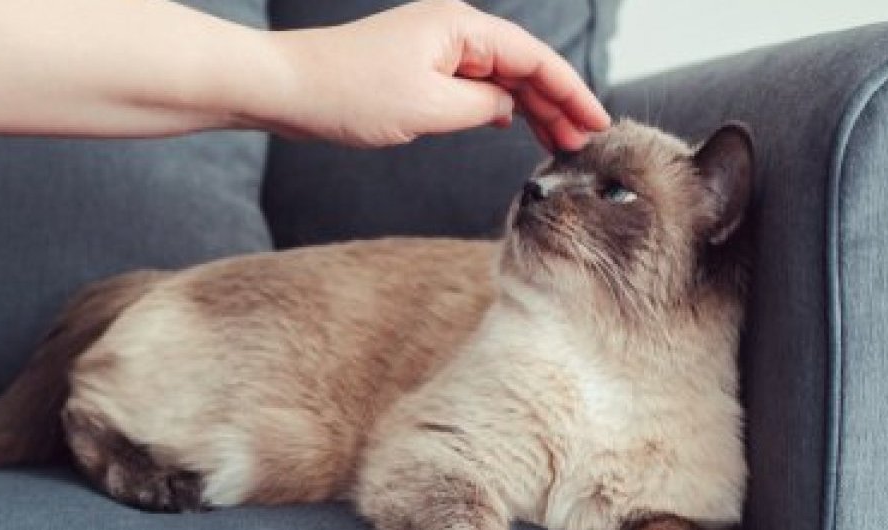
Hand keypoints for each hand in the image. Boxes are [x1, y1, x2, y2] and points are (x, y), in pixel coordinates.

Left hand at [254, 0, 609, 149]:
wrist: (289, 88)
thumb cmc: (349, 93)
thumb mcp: (429, 107)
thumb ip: (483, 105)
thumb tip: (509, 106)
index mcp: (462, 28)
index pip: (535, 58)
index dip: (572, 92)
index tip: (598, 123)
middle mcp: (454, 31)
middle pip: (523, 66)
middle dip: (557, 104)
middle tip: (583, 144)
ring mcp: (436, 49)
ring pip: (500, 77)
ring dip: (531, 109)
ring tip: (557, 143)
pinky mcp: (419, 69)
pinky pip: (474, 85)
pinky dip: (498, 106)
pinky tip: (512, 126)